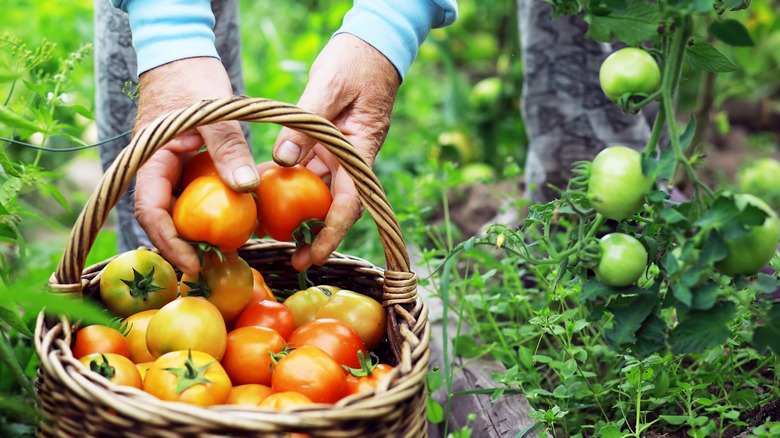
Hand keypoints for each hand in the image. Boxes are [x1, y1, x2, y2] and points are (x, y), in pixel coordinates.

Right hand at [133, 57, 258, 275]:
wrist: (181, 54)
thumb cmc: (192, 78)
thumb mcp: (215, 113)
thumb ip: (228, 149)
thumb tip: (246, 189)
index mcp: (149, 160)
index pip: (150, 211)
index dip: (169, 242)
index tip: (192, 262)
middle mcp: (154, 170)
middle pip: (163, 218)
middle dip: (184, 245)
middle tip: (213, 266)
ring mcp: (168, 169)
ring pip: (178, 209)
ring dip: (197, 232)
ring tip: (226, 251)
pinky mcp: (184, 166)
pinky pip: (193, 195)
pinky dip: (209, 210)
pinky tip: (233, 222)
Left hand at [272, 33, 400, 270]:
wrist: (371, 46)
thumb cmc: (355, 62)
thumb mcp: (328, 87)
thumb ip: (305, 125)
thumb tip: (281, 159)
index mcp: (359, 150)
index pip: (350, 202)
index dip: (332, 233)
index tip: (315, 255)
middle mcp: (351, 157)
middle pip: (335, 205)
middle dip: (315, 235)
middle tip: (292, 259)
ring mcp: (339, 152)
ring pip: (319, 190)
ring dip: (299, 212)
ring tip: (272, 231)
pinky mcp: (326, 144)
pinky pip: (308, 168)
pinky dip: (289, 181)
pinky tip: (266, 189)